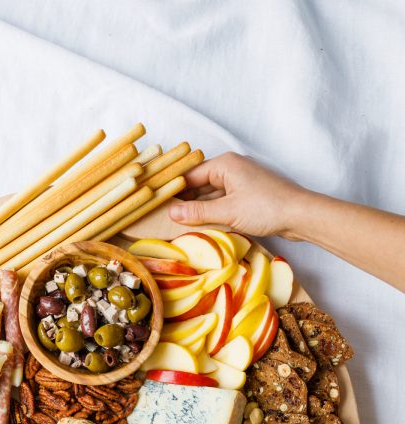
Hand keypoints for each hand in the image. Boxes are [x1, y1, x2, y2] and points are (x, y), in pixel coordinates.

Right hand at [170, 152, 308, 238]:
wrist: (300, 215)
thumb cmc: (266, 208)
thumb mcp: (227, 212)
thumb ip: (198, 212)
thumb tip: (172, 213)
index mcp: (225, 164)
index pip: (190, 175)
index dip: (174, 190)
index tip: (158, 205)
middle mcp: (231, 169)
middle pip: (199, 185)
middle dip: (184, 201)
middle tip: (165, 218)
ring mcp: (240, 182)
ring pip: (210, 195)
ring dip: (198, 209)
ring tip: (179, 225)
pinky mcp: (247, 196)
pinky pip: (222, 202)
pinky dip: (212, 212)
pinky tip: (202, 225)